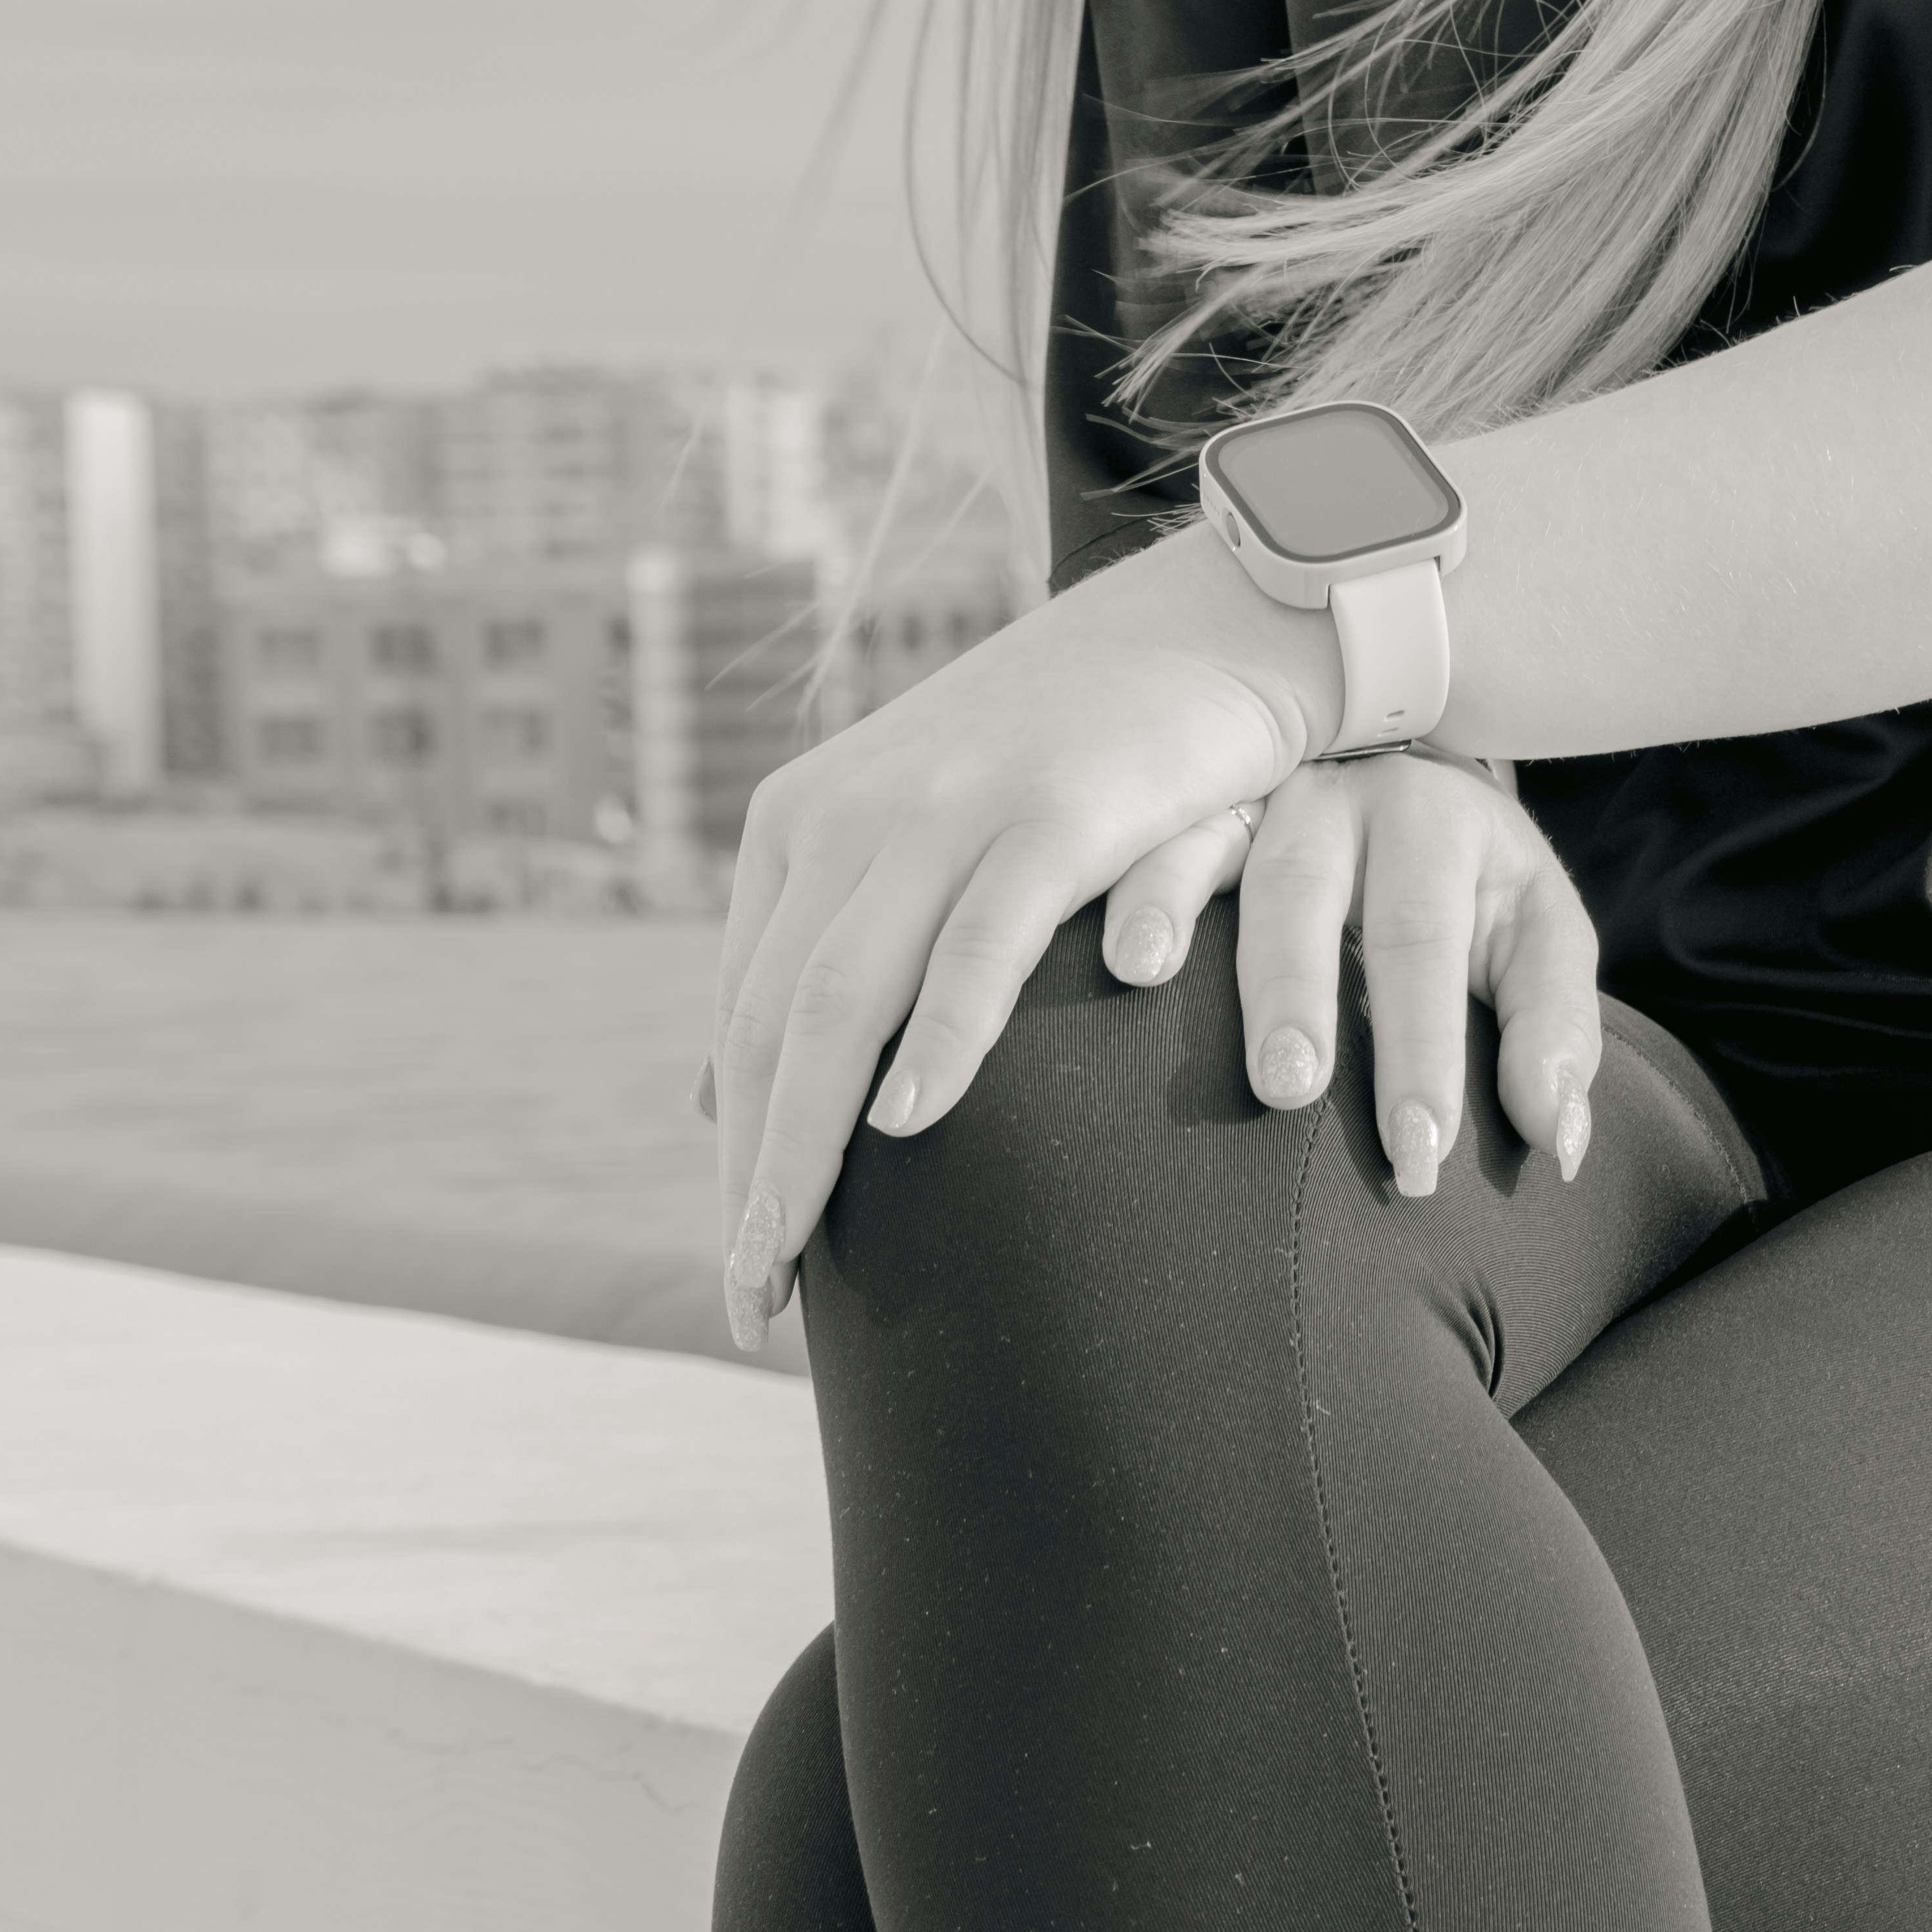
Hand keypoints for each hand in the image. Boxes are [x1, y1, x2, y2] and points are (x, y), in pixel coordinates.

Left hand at [707, 552, 1319, 1349]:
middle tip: (753, 1303)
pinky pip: (975, 946)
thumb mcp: (924, 842)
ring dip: (809, 1142)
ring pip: (839, 1000)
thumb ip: (834, 951)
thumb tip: (720, 1095)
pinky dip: (935, 1039)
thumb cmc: (1077, 757)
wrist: (1211, 628)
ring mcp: (948, 809)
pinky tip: (911, 1123)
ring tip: (797, 1257)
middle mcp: (850, 814)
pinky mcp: (1053, 809)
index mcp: (804, 826)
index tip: (750, 1266)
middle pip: (771, 1027)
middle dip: (755, 1177)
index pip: (745, 1018)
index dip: (739, 1152)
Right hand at [1095, 749, 1599, 1201]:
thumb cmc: (1473, 886)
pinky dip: (1115, 880)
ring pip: (1212, 842)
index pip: (1428, 944)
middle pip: (1312, 887)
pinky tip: (1092, 941)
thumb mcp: (1538, 935)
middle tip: (1289, 1089)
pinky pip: (1139, 831)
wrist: (1411, 761)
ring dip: (1173, 906)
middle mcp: (1344, 792)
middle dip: (1297, 991)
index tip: (1418, 1153)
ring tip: (1143, 978)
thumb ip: (1554, 1032)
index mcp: (1441, 823)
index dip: (1423, 1051)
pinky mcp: (1186, 797)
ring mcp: (1256, 789)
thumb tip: (1556, 1140)